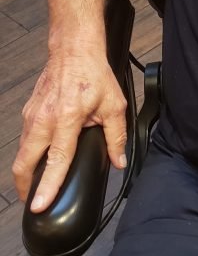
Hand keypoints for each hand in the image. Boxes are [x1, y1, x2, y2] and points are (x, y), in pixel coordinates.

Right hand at [13, 47, 127, 211]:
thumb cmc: (93, 74)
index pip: (56, 160)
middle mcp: (44, 119)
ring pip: (21, 152)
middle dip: (26, 187)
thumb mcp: (113, 105)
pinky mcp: (28, 112)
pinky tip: (39, 158)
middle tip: (34, 202)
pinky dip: (28, 154)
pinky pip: (24, 139)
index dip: (47, 186)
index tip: (38, 205)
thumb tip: (118, 160)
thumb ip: (116, 136)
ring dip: (25, 171)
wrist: (74, 50)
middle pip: (24, 163)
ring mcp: (32, 116)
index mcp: (67, 118)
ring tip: (36, 185)